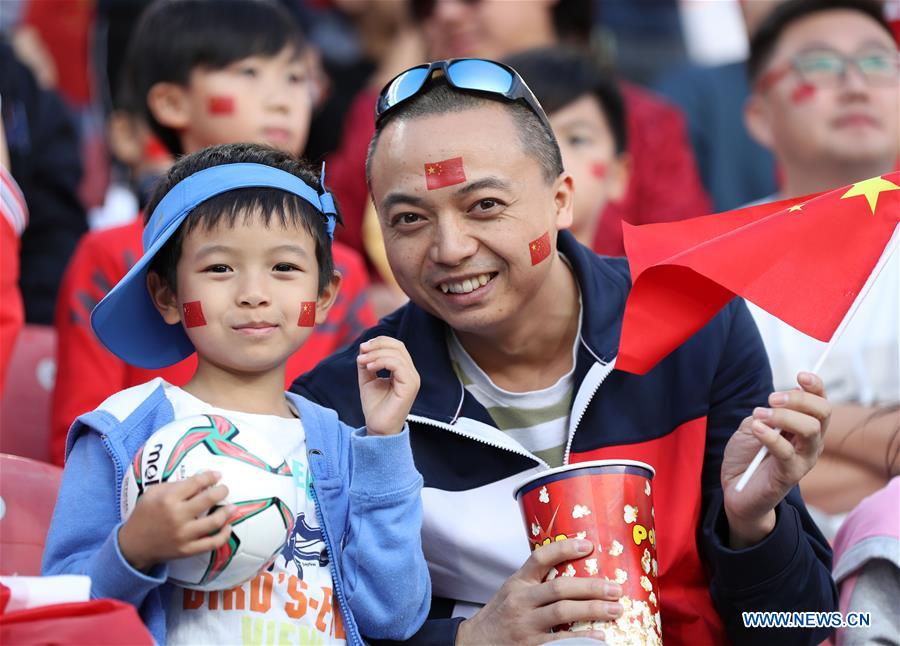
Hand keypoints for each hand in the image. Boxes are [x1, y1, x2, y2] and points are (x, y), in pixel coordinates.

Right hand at [118, 471, 233, 571]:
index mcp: (168, 499)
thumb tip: (200, 479)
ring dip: (227, 512)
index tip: (217, 475)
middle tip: (224, 489)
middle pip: (209, 499)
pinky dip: (224, 535)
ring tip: (232, 507)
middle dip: (222, 491)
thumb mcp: (153, 493)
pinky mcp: (187, 550)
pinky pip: (212, 543)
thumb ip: (175, 485)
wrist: (133, 545)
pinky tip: (227, 527)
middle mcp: (177, 516)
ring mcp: (183, 535)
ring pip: (214, 521)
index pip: (196, 482)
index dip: (210, 476)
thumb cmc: (144, 515)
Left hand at [357, 336, 419, 435]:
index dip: (379, 341)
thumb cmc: (375, 406)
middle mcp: (411, 373)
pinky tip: (369, 368)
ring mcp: (412, 379)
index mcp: (404, 370)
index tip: (362, 348)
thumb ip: (367, 363)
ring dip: (376, 354)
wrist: (378, 428)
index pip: (396, 346)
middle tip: (362, 351)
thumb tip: (364, 347)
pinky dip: (381, 362)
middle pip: (398, 346)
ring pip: (397, 354)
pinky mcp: (410, 386)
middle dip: (377, 344)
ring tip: (362, 362)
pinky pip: (398, 365)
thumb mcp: (368, 379)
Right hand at [456, 539, 621, 644]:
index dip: (564, 549)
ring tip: (615, 609)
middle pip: (560, 588)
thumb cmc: (500, 615)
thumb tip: (575, 571)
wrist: (475, 644)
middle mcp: (521, 601)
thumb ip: (536, 582)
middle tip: (615, 589)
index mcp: (518, 582)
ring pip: (563, 613)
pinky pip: (562, 641)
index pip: (540, 558)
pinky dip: (583, 639)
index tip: (588, 545)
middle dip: (591, 587)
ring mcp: (526, 625)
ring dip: (593, 610)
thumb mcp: (512, 591)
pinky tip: (599, 637)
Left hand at [721, 372, 830, 547]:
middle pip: (822, 413)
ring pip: (811, 430)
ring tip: (759, 415)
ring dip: (784, 416)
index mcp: (803, 426)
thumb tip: (778, 401)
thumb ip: (766, 413)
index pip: (820, 402)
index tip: (801, 375)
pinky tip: (757, 429)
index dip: (815, 386)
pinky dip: (770, 436)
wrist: (737, 490)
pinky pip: (787, 452)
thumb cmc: (746, 456)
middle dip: (799, 399)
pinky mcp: (791, 475)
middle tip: (771, 398)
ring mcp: (804, 459)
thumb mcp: (753, 426)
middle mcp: (811, 442)